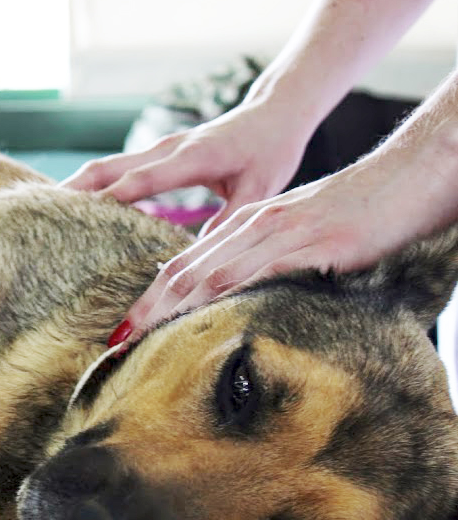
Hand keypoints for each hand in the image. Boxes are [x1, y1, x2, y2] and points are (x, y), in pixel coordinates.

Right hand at [61, 102, 312, 233]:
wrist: (275, 112)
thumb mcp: (259, 191)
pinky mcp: (155, 153)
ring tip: (43, 216)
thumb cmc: (271, 151)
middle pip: (106, 169)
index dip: (108, 201)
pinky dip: (90, 187)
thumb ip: (228, 222)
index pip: (140, 181)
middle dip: (72, 193)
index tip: (77, 222)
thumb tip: (200, 262)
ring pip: (104, 167)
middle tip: (38, 220)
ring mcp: (157, 148)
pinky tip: (74, 208)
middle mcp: (166, 149)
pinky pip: (114, 170)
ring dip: (74, 189)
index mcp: (191, 157)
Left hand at [120, 156, 436, 338]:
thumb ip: (260, 262)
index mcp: (242, 225)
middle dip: (148, 308)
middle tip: (117, 341)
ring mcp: (281, 234)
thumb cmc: (351, 213)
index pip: (183, 265)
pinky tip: (210, 317)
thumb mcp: (294, 236)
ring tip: (147, 337)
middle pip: (185, 271)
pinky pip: (264, 272)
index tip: (123, 330)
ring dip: (175, 308)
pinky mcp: (315, 245)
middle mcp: (251, 227)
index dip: (149, 299)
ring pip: (214, 272)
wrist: (403, 178)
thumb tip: (232, 299)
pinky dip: (231, 296)